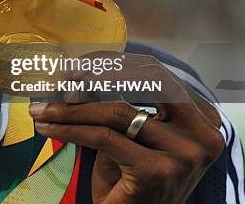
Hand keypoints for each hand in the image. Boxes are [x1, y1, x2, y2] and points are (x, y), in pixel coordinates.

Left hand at [29, 53, 224, 203]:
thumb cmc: (132, 180)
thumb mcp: (130, 136)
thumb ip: (116, 104)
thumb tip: (75, 73)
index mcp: (202, 120)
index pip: (157, 75)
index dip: (115, 64)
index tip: (80, 64)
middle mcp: (202, 135)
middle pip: (144, 84)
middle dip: (100, 74)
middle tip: (65, 76)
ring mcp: (183, 154)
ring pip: (116, 112)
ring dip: (71, 108)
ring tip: (42, 109)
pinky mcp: (156, 171)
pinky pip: (102, 137)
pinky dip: (69, 128)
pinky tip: (48, 127)